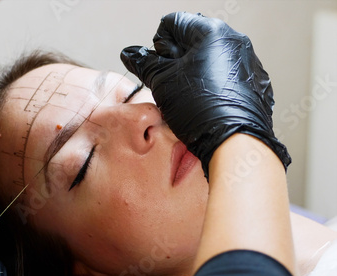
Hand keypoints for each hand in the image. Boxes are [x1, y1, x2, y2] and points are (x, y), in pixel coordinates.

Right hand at [120, 12, 290, 177]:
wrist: (233, 142)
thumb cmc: (201, 110)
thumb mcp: (162, 82)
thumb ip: (144, 63)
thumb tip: (131, 54)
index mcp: (211, 32)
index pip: (172, 23)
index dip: (159, 45)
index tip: (162, 65)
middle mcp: (233, 40)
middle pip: (193, 38)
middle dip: (178, 57)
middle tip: (173, 81)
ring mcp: (247, 60)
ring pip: (210, 56)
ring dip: (195, 70)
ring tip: (190, 94)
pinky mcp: (254, 80)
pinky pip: (227, 73)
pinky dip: (214, 82)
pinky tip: (208, 101)